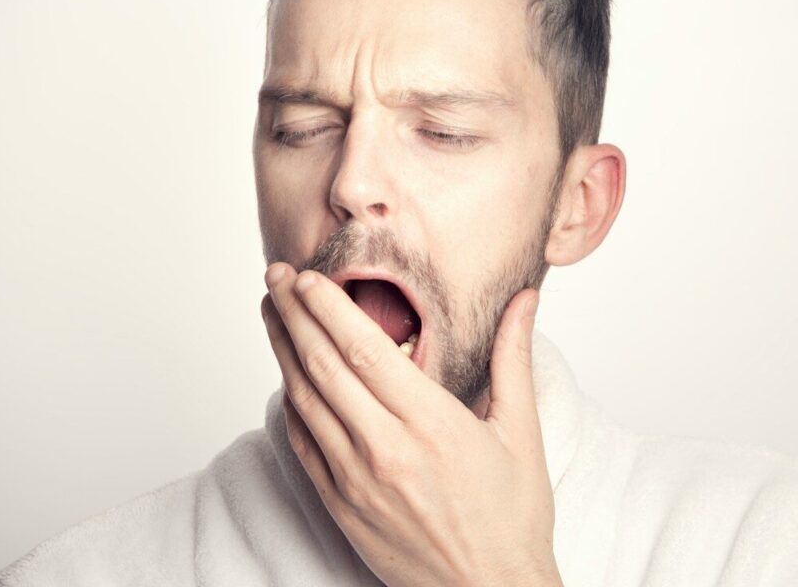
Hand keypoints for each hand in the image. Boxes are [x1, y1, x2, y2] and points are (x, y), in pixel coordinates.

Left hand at [261, 263, 561, 586]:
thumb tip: (525, 301)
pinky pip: (303, 445)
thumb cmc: (511, 520)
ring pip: (306, 401)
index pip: (363, 349)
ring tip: (272, 313)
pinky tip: (286, 377)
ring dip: (283, 351)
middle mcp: (386, 449)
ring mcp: (356, 481)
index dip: (328, 307)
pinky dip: (290, 404)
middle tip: (276, 277)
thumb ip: (513, 359)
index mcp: (431, 424)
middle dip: (294, 314)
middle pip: (324, 366)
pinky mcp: (341, 507)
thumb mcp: (521, 434)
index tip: (308, 276)